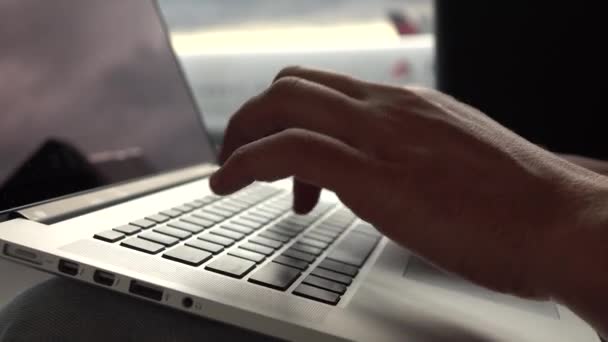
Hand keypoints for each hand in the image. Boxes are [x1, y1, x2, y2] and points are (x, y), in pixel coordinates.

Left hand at [210, 66, 607, 330]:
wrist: (561, 222)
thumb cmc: (518, 205)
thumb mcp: (458, 163)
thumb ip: (416, 158)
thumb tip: (386, 174)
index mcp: (408, 108)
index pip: (327, 89)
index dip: (291, 117)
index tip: (285, 163)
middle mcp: (389, 110)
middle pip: (294, 83)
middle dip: (253, 117)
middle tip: (240, 156)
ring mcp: (380, 137)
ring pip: (283, 103)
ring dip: (241, 136)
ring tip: (229, 175)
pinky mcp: (374, 175)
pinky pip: (287, 151)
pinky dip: (244, 162)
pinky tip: (228, 184)